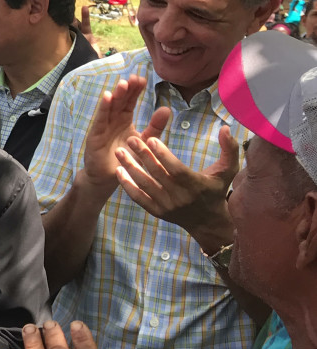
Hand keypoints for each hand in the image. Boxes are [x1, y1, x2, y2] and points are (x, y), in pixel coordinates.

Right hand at [78, 75, 168, 193]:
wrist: (108, 179)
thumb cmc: (125, 160)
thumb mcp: (144, 142)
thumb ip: (155, 127)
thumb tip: (167, 109)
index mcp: (124, 120)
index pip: (130, 102)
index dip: (135, 91)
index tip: (143, 80)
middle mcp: (112, 121)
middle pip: (120, 102)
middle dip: (126, 90)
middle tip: (134, 78)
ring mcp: (102, 127)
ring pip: (110, 108)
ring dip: (115, 95)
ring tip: (123, 83)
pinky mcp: (95, 136)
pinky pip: (100, 120)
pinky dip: (103, 108)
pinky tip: (107, 97)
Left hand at [116, 124, 237, 246]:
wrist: (207, 222)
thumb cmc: (217, 190)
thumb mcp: (228, 170)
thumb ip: (229, 148)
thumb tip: (224, 126)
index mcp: (196, 186)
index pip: (176, 170)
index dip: (164, 155)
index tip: (152, 139)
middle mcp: (180, 197)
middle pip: (157, 175)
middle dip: (143, 155)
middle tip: (131, 139)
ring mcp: (167, 206)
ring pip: (144, 185)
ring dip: (130, 168)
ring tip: (119, 151)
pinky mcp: (156, 212)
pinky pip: (138, 198)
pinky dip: (127, 185)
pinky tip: (118, 170)